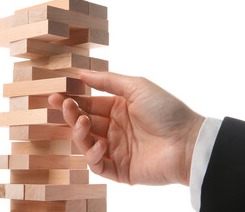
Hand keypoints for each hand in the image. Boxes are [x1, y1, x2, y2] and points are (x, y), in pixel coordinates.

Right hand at [48, 71, 204, 185]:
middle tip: (62, 104)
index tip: (56, 95)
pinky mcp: (120, 169)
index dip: (72, 100)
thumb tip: (82, 73)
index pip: (89, 104)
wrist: (188, 142)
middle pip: (83, 122)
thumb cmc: (166, 111)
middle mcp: (114, 129)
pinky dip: (93, 156)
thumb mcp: (137, 87)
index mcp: (118, 109)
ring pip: (86, 143)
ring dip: (79, 132)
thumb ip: (108, 81)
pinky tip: (101, 145)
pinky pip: (97, 165)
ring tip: (83, 122)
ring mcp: (116, 149)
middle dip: (70, 113)